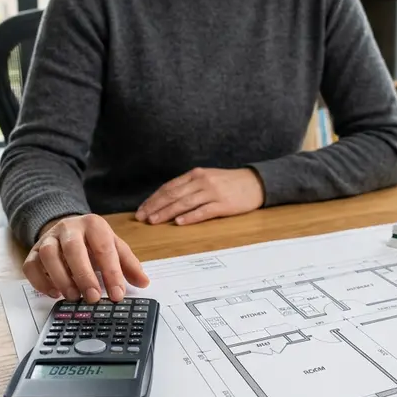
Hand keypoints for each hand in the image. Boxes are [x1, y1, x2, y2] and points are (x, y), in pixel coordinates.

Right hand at [24, 214, 148, 302]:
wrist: (66, 228)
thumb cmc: (93, 241)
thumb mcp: (114, 246)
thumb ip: (128, 264)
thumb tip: (144, 282)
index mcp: (93, 225)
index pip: (104, 248)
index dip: (111, 272)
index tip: (117, 294)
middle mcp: (68, 228)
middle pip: (73, 248)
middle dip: (84, 275)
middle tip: (94, 298)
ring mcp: (48, 238)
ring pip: (48, 255)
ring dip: (61, 278)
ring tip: (74, 297)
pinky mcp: (33, 251)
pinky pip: (31, 265)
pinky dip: (40, 281)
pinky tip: (54, 293)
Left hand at [135, 167, 264, 225]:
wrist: (255, 183)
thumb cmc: (229, 183)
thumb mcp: (207, 178)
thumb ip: (189, 187)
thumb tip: (166, 200)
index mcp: (195, 174)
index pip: (169, 187)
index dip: (153, 199)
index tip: (141, 210)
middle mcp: (202, 181)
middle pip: (173, 194)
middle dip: (155, 207)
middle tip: (142, 218)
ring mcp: (213, 192)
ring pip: (185, 203)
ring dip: (168, 212)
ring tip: (154, 221)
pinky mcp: (224, 204)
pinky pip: (204, 211)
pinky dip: (190, 216)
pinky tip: (179, 222)